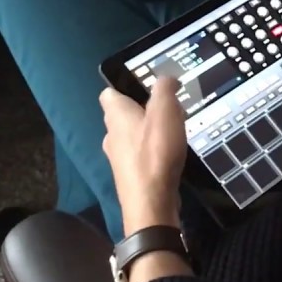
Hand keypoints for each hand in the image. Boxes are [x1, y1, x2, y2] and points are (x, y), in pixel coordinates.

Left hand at [101, 79, 186, 236]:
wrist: (150, 203)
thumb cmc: (155, 152)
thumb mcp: (165, 111)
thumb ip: (165, 89)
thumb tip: (166, 77)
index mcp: (115, 114)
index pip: (109, 92)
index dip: (125, 85)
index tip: (147, 85)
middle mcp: (111, 134)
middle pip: (123, 114)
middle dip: (143, 108)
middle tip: (168, 108)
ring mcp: (118, 157)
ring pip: (131, 135)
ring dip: (149, 130)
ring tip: (173, 130)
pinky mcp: (129, 175)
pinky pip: (139, 154)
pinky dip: (152, 150)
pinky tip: (169, 153)